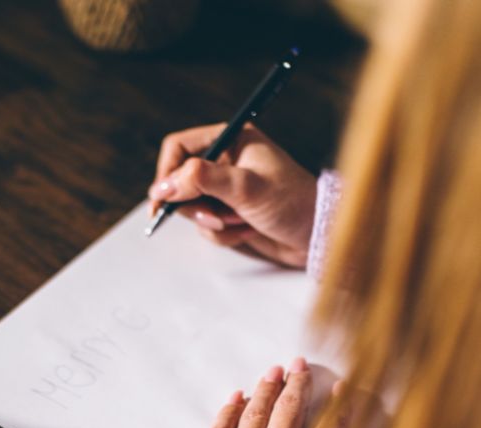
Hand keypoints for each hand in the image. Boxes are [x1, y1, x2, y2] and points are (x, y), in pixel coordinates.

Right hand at [147, 124, 316, 267]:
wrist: (318, 235)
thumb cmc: (292, 202)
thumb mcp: (246, 187)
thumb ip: (202, 180)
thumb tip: (163, 186)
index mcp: (230, 139)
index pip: (178, 147)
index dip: (167, 173)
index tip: (162, 199)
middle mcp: (225, 161)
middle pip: (179, 181)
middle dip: (194, 205)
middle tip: (215, 216)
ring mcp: (225, 189)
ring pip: (190, 208)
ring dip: (212, 221)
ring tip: (240, 223)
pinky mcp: (228, 212)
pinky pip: (205, 226)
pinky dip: (222, 234)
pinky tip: (247, 231)